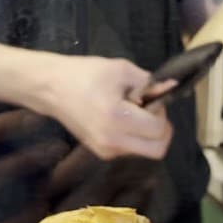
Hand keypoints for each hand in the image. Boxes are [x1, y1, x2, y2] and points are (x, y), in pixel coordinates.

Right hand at [37, 55, 173, 161]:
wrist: (51, 89)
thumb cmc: (84, 74)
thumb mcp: (121, 70)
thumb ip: (149, 81)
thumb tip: (171, 86)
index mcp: (116, 118)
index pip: (158, 130)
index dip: (161, 113)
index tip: (151, 99)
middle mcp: (112, 141)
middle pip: (157, 151)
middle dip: (162, 131)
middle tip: (152, 112)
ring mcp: (106, 151)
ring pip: (146, 151)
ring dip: (148, 134)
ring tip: (133, 113)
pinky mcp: (102, 153)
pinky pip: (131, 149)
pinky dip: (135, 136)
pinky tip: (123, 119)